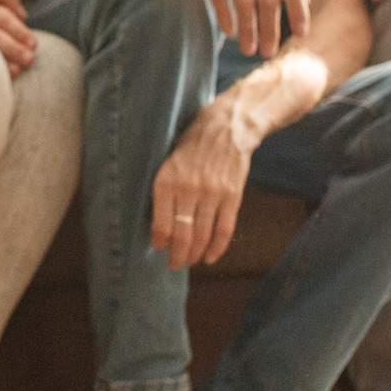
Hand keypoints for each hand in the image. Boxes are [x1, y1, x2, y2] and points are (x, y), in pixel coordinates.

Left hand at [150, 101, 254, 267]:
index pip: (160, 225)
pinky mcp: (232, 195)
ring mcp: (213, 193)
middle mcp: (188, 189)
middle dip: (177, 256)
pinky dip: (217, 248)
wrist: (227, 126)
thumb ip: (163, 191)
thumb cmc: (192, 145)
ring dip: (195, 255)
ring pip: (202, 236)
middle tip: (175, 264)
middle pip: (182, 236)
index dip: (160, 243)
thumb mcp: (167, 162)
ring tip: (190, 261)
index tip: (159, 249)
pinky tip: (210, 257)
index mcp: (167, 181)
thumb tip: (158, 225)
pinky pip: (224, 229)